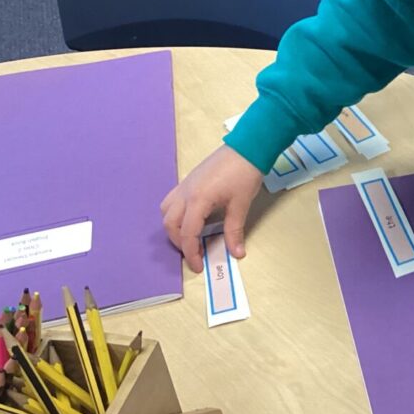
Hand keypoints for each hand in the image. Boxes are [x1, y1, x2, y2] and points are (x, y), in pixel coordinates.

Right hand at [160, 145, 263, 272]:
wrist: (247, 147)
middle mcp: (185, 193)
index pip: (187, 233)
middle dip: (179, 242)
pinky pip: (172, 200)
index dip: (191, 253)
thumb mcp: (241, 205)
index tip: (198, 266)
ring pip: (166, 211)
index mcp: (197, 200)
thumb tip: (236, 253)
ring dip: (174, 228)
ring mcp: (184, 185)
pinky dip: (176, 214)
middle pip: (170, 223)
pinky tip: (192, 219)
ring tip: (190, 237)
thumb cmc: (245, 174)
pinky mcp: (188, 180)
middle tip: (194, 253)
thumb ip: (234, 230)